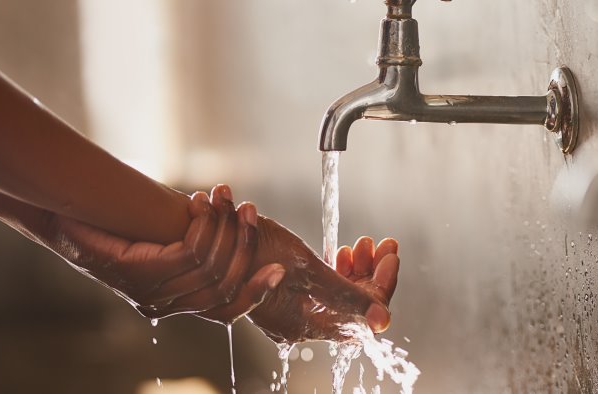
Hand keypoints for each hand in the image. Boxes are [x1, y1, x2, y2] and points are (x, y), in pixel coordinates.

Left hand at [36, 185, 285, 322]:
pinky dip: (203, 225)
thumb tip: (230, 229)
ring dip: (224, 226)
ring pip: (211, 266)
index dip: (255, 293)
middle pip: (225, 285)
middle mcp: (166, 303)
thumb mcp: (160, 241)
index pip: (225, 311)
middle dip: (244, 244)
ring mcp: (152, 292)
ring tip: (223, 196)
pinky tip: (200, 204)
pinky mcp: (142, 273)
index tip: (279, 270)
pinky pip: (190, 253)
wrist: (66, 222)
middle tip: (250, 210)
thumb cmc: (112, 231)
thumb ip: (193, 246)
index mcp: (174, 301)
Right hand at [246, 218, 399, 342]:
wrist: (207, 240)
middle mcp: (299, 323)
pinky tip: (341, 252)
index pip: (361, 313)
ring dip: (354, 268)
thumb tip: (383, 321)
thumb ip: (347, 295)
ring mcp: (292, 309)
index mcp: (305, 324)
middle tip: (382, 245)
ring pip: (337, 294)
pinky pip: (320, 289)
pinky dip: (334, 270)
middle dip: (370, 272)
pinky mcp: (285, 295)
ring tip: (361, 245)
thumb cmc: (251, 252)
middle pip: (350, 304)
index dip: (381, 284)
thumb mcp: (307, 271)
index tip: (390, 255)